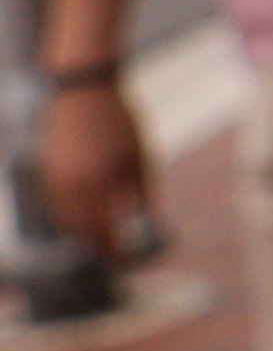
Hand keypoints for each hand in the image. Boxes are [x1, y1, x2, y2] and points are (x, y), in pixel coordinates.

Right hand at [33, 75, 143, 252]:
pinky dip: (72, 214)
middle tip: (115, 254)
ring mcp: (53, 177)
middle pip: (81, 230)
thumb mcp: (141, 159)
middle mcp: (70, 185)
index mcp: (97, 184)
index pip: (104, 231)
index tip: (129, 260)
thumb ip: (142, 195)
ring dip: (83, 231)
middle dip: (98, 245)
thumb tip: (147, 225)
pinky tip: (88, 215)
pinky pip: (57, 202)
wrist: (82, 90)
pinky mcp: (46, 168)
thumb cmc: (119, 122)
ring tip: (103, 239)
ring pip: (65, 218)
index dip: (116, 250)